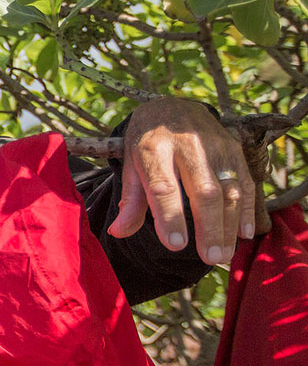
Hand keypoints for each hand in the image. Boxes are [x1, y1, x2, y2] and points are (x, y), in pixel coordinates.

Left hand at [108, 97, 258, 264]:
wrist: (171, 106)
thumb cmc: (146, 143)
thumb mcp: (130, 164)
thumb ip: (130, 200)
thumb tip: (118, 232)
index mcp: (153, 149)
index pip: (163, 187)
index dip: (170, 216)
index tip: (174, 244)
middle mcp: (187, 146)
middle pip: (203, 191)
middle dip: (208, 228)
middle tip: (209, 259)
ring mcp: (215, 146)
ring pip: (228, 189)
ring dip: (229, 225)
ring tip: (222, 254)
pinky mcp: (234, 149)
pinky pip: (245, 181)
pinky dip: (246, 209)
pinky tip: (243, 233)